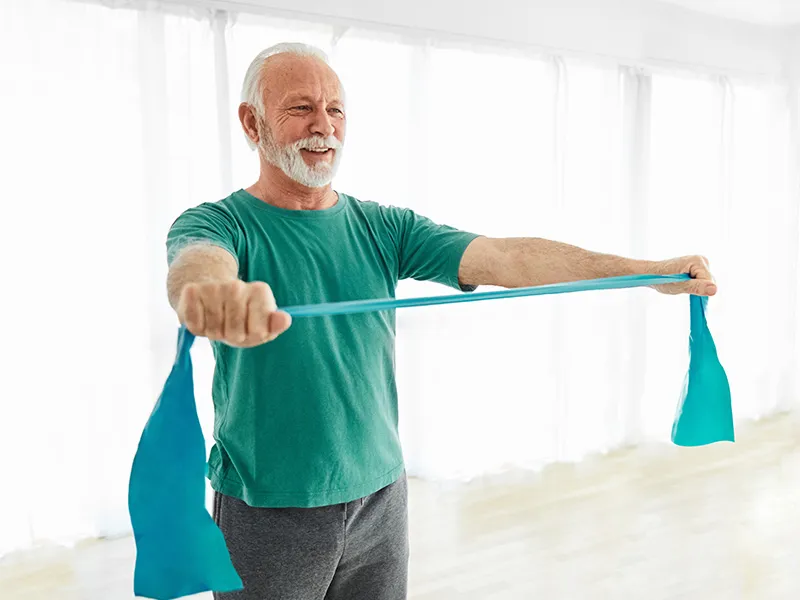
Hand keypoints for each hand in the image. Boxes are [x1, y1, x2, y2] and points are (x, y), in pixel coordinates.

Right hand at [177, 280, 291, 346]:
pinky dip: (198, 328)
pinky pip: (196, 325)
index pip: (259, 331)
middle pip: (235, 332)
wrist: (209, 293)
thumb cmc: (241, 316)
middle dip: (232, 336)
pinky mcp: (192, 290)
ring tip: (217, 321)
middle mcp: (238, 285)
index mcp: (260, 291)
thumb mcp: (261, 324)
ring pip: (214, 329)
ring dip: (214, 332)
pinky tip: (203, 317)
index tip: (251, 328)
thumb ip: (274, 325)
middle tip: (231, 327)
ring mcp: (215, 286)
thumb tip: (285, 320)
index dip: (252, 336)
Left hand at [651, 255, 716, 295]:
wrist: (651, 274)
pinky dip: (694, 285)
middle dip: (698, 288)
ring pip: (706, 282)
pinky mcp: (697, 268)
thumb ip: (697, 287)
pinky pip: (702, 281)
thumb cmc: (662, 279)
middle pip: (709, 281)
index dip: (699, 289)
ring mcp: (700, 263)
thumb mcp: (679, 285)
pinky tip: (684, 284)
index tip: (684, 288)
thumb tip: (714, 290)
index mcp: (698, 261)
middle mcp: (701, 260)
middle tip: (681, 286)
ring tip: (681, 284)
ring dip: (695, 287)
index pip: (709, 281)